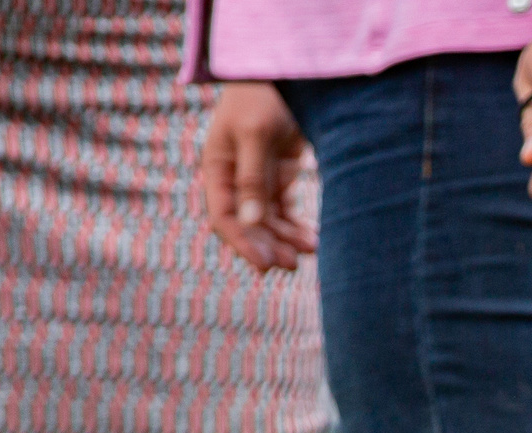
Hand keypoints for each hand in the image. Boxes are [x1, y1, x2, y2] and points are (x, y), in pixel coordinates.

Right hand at [201, 83, 316, 271]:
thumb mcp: (255, 132)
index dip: (243, 243)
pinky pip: (285, 209)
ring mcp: (258, 176)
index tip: (266, 265)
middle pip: (248, 224)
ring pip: (269, 220)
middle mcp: (235, 176)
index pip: (223, 217)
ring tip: (311, 250)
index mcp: (218, 166)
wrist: (285, 67)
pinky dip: (297, 225)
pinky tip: (313, 239)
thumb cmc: (262, 94)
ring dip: (286, 239)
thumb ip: (253, 177)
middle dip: (269, 246)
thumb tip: (253, 221)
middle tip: (293, 264)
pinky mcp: (280, 174)